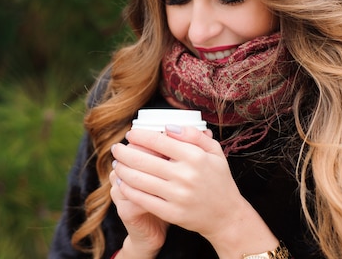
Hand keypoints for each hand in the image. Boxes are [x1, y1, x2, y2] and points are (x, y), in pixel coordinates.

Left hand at [111, 126, 277, 257]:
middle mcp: (185, 175)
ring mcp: (177, 196)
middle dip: (124, 152)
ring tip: (117, 164)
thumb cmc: (218, 179)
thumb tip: (168, 126)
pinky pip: (142, 200)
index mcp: (195, 157)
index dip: (140, 136)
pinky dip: (128, 190)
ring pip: (139, 180)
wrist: (226, 216)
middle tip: (116, 148)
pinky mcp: (171, 213)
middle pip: (144, 160)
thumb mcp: (214, 151)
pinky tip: (122, 183)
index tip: (130, 134)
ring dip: (122, 170)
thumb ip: (193, 135)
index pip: (159, 141)